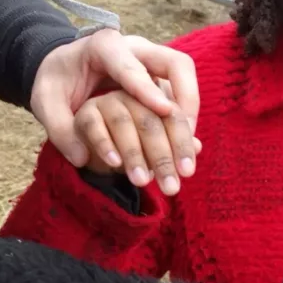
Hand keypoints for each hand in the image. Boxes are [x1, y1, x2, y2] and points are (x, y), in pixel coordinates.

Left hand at [32, 30, 198, 168]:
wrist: (62, 69)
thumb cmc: (55, 81)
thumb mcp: (44, 101)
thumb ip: (58, 127)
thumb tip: (81, 158)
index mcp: (104, 46)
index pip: (130, 65)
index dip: (148, 88)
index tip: (165, 111)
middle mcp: (134, 49)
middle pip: (175, 62)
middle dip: (187, 97)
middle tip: (187, 133)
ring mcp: (150, 64)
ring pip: (183, 79)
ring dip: (190, 113)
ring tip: (189, 149)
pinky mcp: (157, 80)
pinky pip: (179, 95)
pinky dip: (184, 120)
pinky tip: (183, 147)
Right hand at [76, 83, 201, 195]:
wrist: (94, 146)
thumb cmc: (132, 145)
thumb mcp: (154, 149)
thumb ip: (174, 145)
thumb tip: (197, 148)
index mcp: (155, 98)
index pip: (173, 118)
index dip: (182, 145)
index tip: (187, 173)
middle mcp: (133, 95)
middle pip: (150, 122)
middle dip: (162, 157)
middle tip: (169, 187)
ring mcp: (107, 101)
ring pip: (123, 124)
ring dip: (134, 155)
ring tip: (142, 182)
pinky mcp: (84, 114)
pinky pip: (95, 127)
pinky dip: (105, 146)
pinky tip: (115, 165)